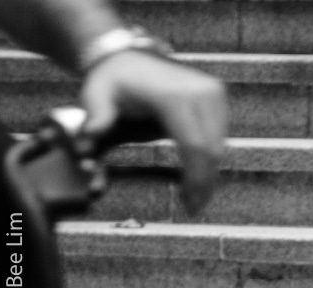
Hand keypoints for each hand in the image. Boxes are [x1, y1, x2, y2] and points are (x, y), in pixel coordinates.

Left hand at [78, 50, 226, 214]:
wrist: (127, 54)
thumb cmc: (111, 79)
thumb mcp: (96, 94)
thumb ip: (96, 115)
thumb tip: (93, 134)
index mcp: (175, 95)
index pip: (195, 146)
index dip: (196, 179)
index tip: (191, 204)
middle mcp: (200, 91)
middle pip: (212, 149)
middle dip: (205, 182)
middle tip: (195, 206)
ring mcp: (212, 91)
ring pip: (219, 144)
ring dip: (209, 171)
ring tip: (196, 191)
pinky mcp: (217, 94)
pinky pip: (219, 134)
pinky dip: (210, 155)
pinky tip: (197, 169)